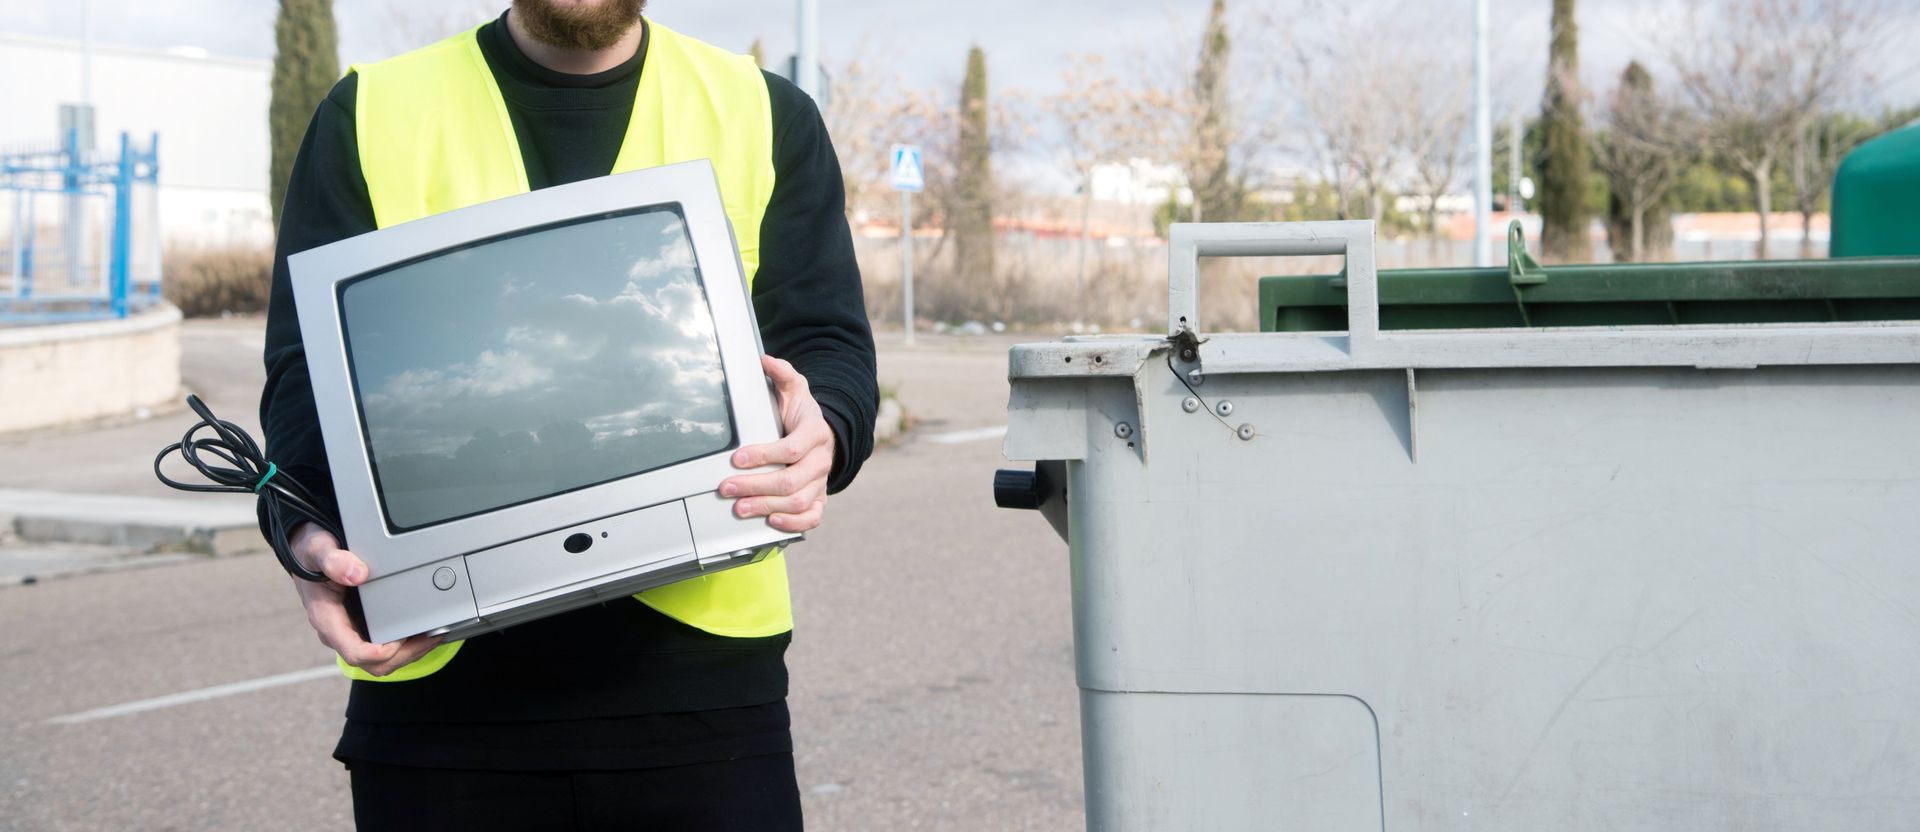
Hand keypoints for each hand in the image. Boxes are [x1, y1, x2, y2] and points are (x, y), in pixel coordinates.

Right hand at [289, 523, 440, 676]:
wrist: (307, 553)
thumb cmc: (312, 555)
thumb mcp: (318, 549)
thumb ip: (334, 560)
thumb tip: (357, 574)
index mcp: (326, 618)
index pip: (352, 651)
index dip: (377, 653)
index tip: (398, 641)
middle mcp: (339, 630)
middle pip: (372, 663)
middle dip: (404, 655)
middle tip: (430, 637)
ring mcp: (351, 630)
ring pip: (381, 660)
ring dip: (410, 652)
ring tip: (434, 635)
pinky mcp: (362, 626)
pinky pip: (384, 646)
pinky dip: (407, 644)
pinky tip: (424, 631)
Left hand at [720, 355, 835, 532]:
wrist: (823, 435)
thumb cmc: (801, 414)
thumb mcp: (794, 390)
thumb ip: (782, 374)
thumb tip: (765, 361)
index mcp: (815, 433)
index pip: (791, 449)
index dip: (763, 455)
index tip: (737, 458)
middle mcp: (821, 461)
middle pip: (792, 480)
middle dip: (756, 486)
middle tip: (727, 488)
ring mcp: (821, 482)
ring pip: (798, 501)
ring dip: (766, 507)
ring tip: (740, 508)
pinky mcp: (819, 498)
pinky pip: (812, 517)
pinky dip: (792, 523)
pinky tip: (770, 521)